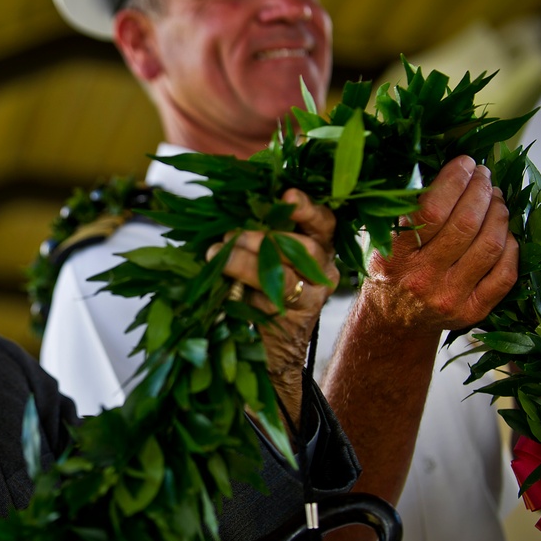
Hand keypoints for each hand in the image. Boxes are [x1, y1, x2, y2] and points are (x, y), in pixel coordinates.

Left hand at [208, 189, 339, 409]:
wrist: (270, 346)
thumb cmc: (262, 289)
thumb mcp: (263, 256)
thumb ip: (258, 234)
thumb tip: (229, 212)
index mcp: (317, 245)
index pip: (323, 222)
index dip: (307, 207)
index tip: (287, 194)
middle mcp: (322, 268)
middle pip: (307, 246)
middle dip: (267, 236)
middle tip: (235, 234)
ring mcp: (314, 295)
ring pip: (288, 271)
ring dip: (248, 259)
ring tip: (217, 253)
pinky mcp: (297, 317)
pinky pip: (273, 295)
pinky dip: (243, 280)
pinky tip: (221, 274)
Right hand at [361, 154, 518, 336]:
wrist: (393, 319)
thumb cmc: (389, 269)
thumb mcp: (381, 240)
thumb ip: (405, 211)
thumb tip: (448, 172)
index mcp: (394, 257)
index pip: (430, 212)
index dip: (454, 181)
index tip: (465, 163)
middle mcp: (422, 279)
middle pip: (466, 225)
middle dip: (481, 190)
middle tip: (484, 175)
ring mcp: (450, 298)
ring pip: (490, 245)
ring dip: (499, 213)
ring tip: (495, 198)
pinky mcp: (472, 311)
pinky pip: (505, 273)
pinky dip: (510, 246)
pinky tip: (504, 231)